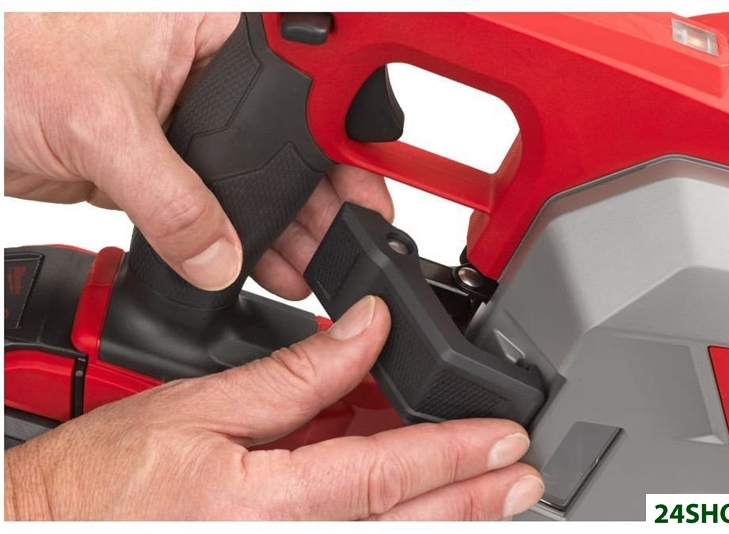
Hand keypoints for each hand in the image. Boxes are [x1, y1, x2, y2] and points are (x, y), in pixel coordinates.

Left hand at [4, 13, 392, 295]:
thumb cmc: (6, 58)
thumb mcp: (103, 124)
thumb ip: (172, 199)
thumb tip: (218, 255)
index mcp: (210, 31)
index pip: (304, 77)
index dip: (339, 130)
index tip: (362, 179)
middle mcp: (210, 71)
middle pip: (290, 137)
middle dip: (319, 193)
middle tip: (347, 237)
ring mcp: (190, 120)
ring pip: (256, 177)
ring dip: (283, 225)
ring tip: (310, 266)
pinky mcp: (165, 164)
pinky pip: (218, 205)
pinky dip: (238, 237)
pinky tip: (262, 263)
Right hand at [4, 297, 543, 519]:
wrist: (53, 530)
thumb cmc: (104, 480)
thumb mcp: (200, 406)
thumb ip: (295, 374)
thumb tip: (364, 331)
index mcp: (265, 503)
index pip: (387, 474)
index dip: (454, 455)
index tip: (503, 440)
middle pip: (404, 523)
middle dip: (474, 498)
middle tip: (525, 476)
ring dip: (445, 511)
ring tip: (494, 486)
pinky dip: (393, 518)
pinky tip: (420, 499)